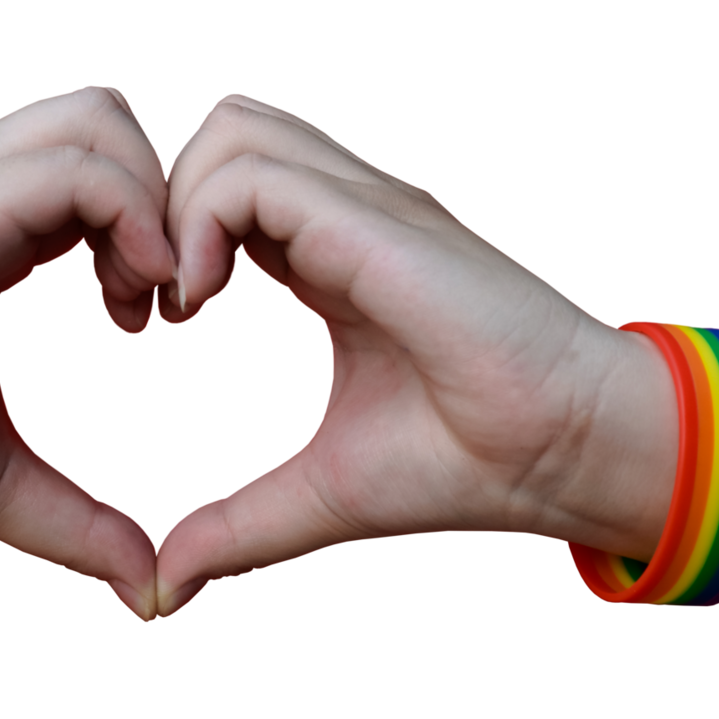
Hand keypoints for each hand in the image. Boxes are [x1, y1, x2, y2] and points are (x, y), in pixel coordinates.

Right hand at [0, 86, 174, 621]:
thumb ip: (79, 521)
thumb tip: (145, 589)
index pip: (99, 163)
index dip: (152, 230)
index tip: (156, 319)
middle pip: (105, 115)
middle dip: (162, 197)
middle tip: (158, 299)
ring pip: (97, 118)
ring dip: (150, 205)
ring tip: (138, 299)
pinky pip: (72, 170)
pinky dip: (130, 221)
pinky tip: (122, 302)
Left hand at [153, 94, 681, 616]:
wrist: (569, 452)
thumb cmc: (472, 463)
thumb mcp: (322, 496)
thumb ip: (236, 528)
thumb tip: (166, 589)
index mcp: (330, 257)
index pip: (227, 186)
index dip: (168, 239)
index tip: (150, 323)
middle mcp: (345, 215)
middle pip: (224, 131)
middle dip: (159, 202)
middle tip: (153, 302)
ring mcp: (364, 206)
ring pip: (231, 129)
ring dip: (176, 207)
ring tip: (179, 301)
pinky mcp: (377, 221)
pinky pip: (255, 175)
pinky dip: (202, 223)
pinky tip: (202, 300)